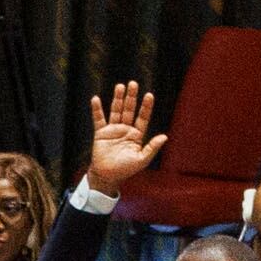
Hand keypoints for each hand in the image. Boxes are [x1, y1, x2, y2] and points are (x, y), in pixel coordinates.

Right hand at [84, 82, 166, 198]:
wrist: (106, 177)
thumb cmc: (125, 170)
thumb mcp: (142, 160)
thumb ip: (152, 148)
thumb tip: (164, 136)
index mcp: (136, 134)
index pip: (142, 117)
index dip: (146, 107)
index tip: (149, 95)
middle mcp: (125, 129)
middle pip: (129, 110)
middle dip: (131, 97)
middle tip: (133, 84)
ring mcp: (113, 130)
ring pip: (116, 111)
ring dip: (118, 99)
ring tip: (120, 86)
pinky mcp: (101, 134)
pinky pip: (98, 119)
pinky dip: (97, 110)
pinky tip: (96, 99)